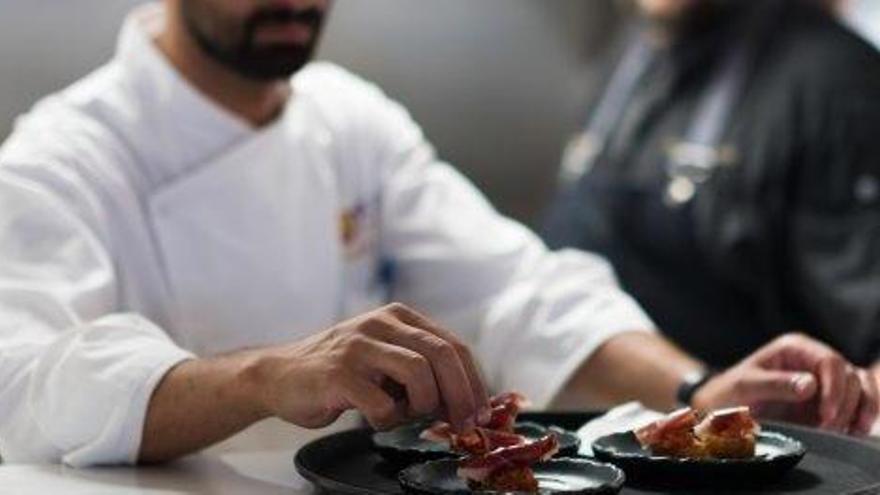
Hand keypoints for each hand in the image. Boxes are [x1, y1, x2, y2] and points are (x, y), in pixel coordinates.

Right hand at [253, 303, 489, 430]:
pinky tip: (375, 418)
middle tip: (464, 424)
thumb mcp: (386, 358)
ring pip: (417, 372)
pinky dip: (386, 419)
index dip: (474, 381)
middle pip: (442, 354)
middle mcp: (381, 323)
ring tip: (407, 414)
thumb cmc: (341, 373)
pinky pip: (380, 402)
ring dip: (423, 404)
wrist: (279, 375)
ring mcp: (358, 346)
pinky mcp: (337, 373)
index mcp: (399, 317)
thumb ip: (421, 370)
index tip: (481, 412)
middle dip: (461, 395)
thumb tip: (465, 403)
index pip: (453, 345)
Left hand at [693, 333, 878, 435]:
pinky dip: (860, 418)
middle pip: (851, 376)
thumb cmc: (731, 392)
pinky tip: (850, 432)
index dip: (835, 388)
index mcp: (795, 348)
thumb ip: (775, 384)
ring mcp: (824, 381)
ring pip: (862, 388)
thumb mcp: (745, 386)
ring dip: (860, 411)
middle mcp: (813, 361)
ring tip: (844, 432)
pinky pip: (859, 404)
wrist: (724, 409)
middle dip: (846, 405)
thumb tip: (810, 385)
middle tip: (828, 428)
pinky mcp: (829, 401)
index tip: (827, 414)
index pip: (830, 361)